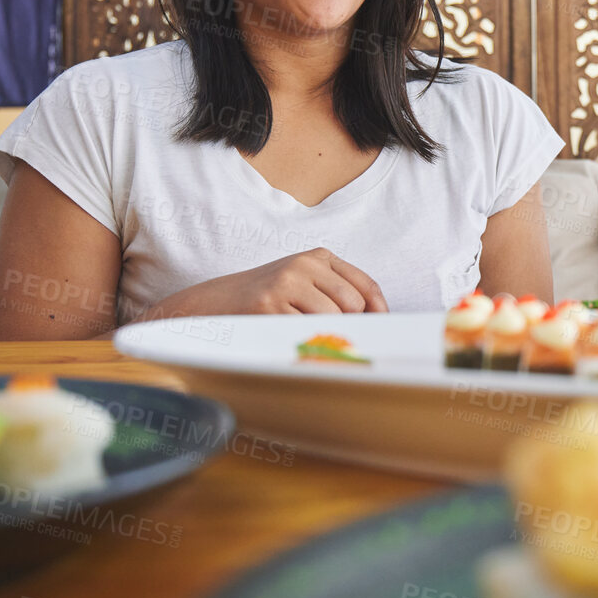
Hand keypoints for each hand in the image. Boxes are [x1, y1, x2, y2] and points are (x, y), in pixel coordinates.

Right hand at [148, 248, 388, 316]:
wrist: (214, 302)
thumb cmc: (266, 296)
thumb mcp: (303, 283)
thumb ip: (336, 294)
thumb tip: (375, 321)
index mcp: (318, 257)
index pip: (365, 284)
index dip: (378, 310)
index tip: (382, 328)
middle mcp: (304, 265)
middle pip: (353, 303)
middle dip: (350, 325)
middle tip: (333, 336)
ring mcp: (286, 283)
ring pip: (332, 318)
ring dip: (324, 334)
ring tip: (302, 333)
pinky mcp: (270, 305)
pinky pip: (305, 330)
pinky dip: (303, 340)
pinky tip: (287, 335)